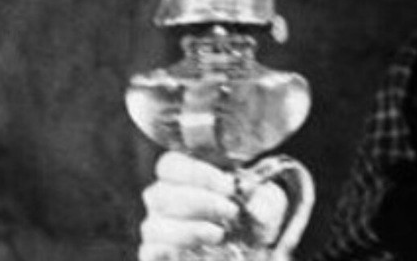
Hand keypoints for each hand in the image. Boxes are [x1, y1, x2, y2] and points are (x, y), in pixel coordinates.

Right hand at [137, 152, 289, 260]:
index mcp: (184, 180)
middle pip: (159, 194)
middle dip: (199, 201)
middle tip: (230, 211)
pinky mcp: (156, 257)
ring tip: (219, 235)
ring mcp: (158, 232)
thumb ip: (264, 201)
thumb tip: (253, 204)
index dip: (196, 173)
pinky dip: (174, 251)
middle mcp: (164, 203)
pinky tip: (198, 253)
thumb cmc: (252, 225)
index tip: (228, 186)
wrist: (253, 256)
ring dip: (189, 230)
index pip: (170, 165)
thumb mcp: (267, 207)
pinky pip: (150, 252)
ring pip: (153, 226)